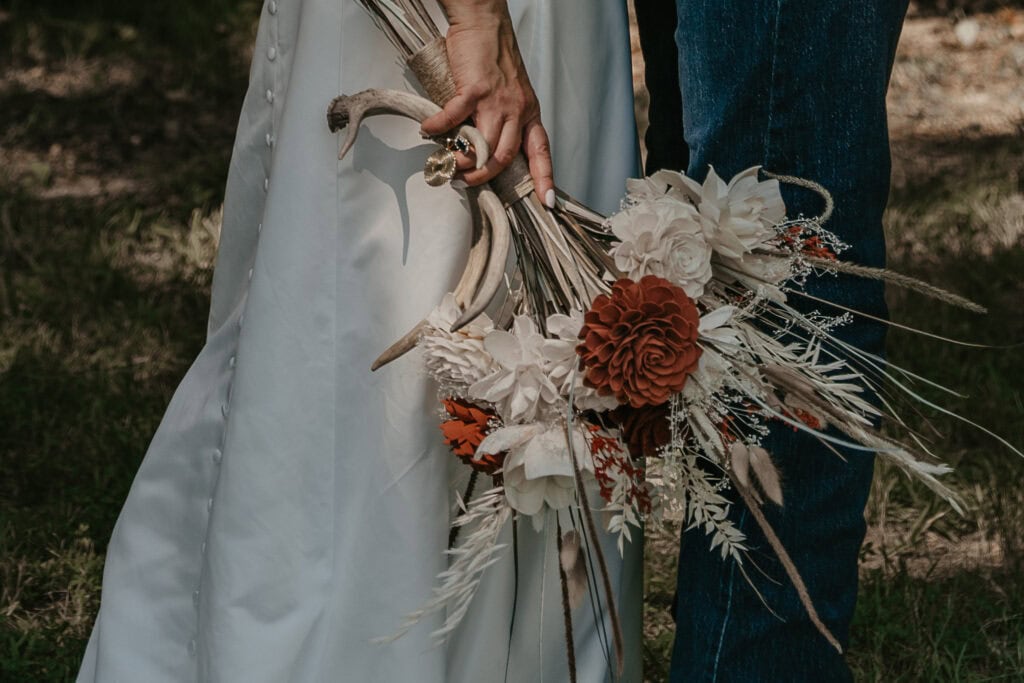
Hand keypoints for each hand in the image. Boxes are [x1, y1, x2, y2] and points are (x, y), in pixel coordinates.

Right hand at [421, 0, 554, 206]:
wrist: (484, 23)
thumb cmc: (493, 56)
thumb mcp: (510, 91)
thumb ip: (502, 118)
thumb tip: (482, 144)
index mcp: (528, 112)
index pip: (541, 150)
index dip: (545, 177)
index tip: (546, 201)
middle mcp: (517, 110)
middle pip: (505, 156)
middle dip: (484, 176)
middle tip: (466, 182)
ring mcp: (496, 101)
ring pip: (482, 145)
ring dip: (462, 160)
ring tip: (447, 163)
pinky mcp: (474, 89)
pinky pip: (454, 118)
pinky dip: (438, 128)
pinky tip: (427, 132)